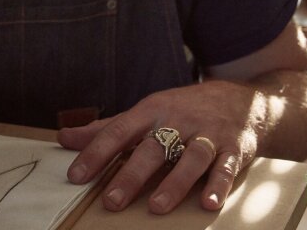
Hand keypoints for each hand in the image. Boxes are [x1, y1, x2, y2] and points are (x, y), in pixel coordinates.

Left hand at [57, 81, 259, 214]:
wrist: (242, 100)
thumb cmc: (184, 110)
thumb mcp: (147, 113)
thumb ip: (108, 129)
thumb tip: (64, 138)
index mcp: (153, 111)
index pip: (119, 131)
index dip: (97, 153)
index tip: (76, 175)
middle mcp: (179, 121)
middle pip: (153, 148)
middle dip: (131, 175)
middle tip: (111, 201)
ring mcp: (208, 134)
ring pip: (191, 158)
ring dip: (175, 183)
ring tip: (157, 207)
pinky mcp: (234, 149)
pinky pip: (226, 167)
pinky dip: (219, 185)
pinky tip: (209, 203)